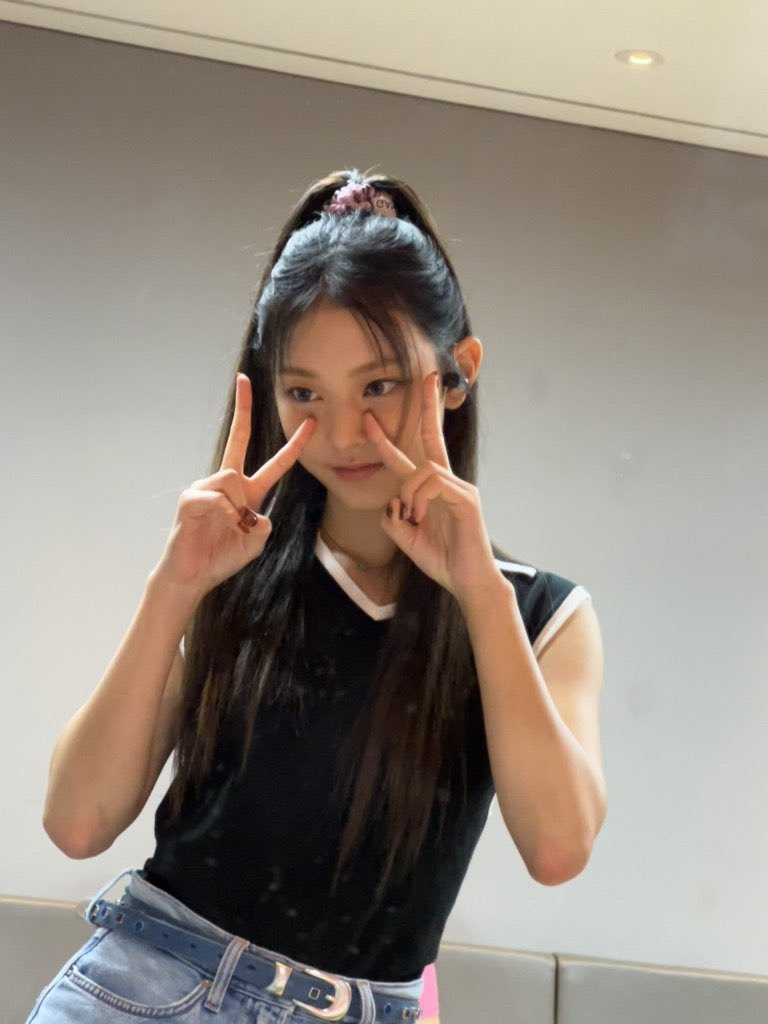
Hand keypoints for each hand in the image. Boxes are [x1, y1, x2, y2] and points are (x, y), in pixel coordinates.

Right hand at [153, 373, 314, 595]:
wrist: (192, 575)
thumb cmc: (221, 558)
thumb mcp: (255, 543)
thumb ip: (263, 526)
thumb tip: (255, 512)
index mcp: (247, 493)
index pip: (275, 464)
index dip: (294, 446)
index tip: (309, 423)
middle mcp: (227, 483)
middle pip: (237, 438)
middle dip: (242, 408)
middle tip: (243, 379)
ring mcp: (206, 487)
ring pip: (233, 478)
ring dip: (238, 507)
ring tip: (229, 528)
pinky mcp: (190, 498)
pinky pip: (219, 498)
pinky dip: (225, 516)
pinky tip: (219, 527)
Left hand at [363, 371, 498, 602]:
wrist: (469, 583)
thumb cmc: (443, 561)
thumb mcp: (406, 539)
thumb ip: (394, 518)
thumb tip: (391, 501)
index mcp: (433, 491)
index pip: (412, 457)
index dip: (389, 440)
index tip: (372, 420)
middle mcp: (449, 483)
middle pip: (432, 438)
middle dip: (427, 407)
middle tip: (427, 377)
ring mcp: (461, 489)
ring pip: (422, 471)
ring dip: (408, 494)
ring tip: (413, 519)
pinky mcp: (467, 500)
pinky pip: (434, 485)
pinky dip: (419, 502)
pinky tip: (421, 520)